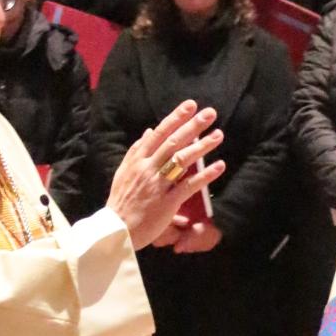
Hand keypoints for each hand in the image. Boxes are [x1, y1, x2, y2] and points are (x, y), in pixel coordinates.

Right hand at [108, 100, 224, 250]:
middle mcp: (148, 169)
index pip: (159, 133)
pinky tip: (219, 166)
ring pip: (181, 161)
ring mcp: (158, 185)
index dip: (175, 118)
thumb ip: (137, 150)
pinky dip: (204, 176)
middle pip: (173, 142)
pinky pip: (188, 186)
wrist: (116, 229)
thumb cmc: (121, 200)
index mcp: (138, 160)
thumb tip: (149, 131)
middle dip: (192, 126)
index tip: (191, 105)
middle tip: (210, 113)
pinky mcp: (167, 203)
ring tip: (219, 135)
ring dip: (202, 147)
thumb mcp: (124, 171)